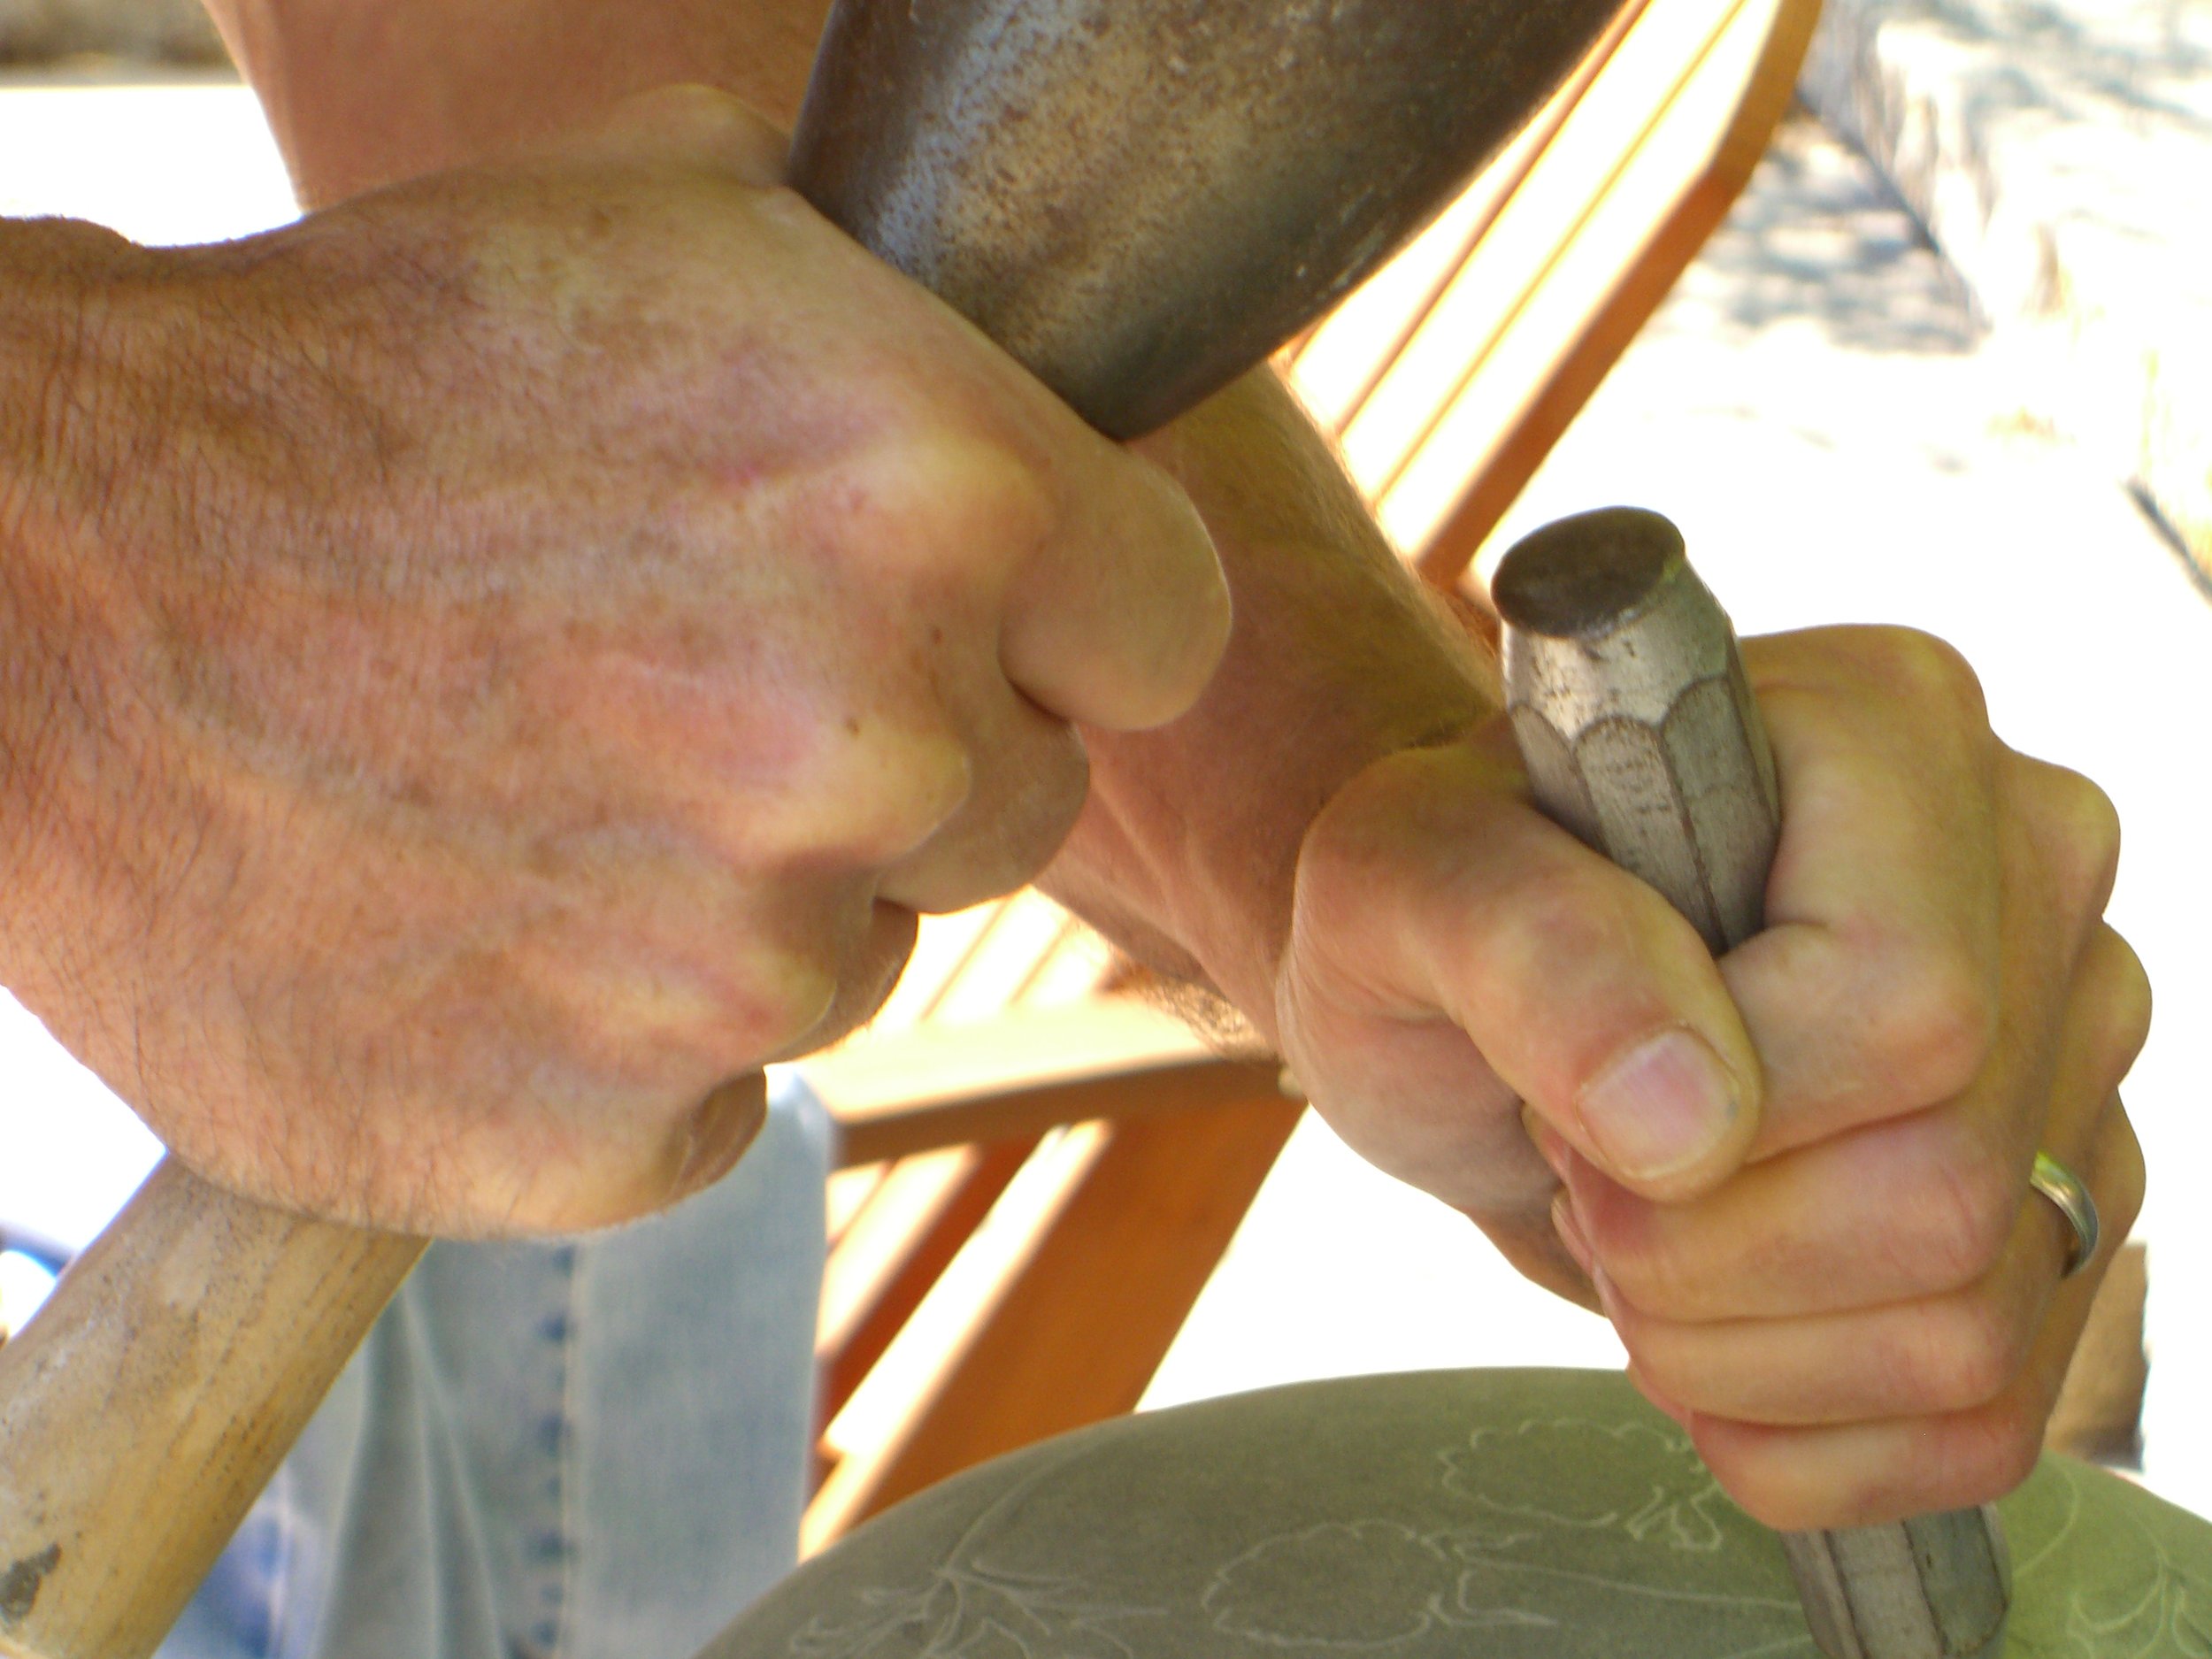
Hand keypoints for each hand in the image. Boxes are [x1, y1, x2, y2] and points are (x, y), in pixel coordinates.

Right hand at [0, 88, 1227, 1235]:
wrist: (43, 579)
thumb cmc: (370, 374)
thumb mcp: (669, 225)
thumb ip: (911, 317)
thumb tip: (1040, 358)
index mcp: (941, 496)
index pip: (1162, 635)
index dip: (1063, 627)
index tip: (964, 622)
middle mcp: (870, 745)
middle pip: (1015, 814)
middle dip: (898, 763)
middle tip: (694, 689)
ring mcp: (729, 965)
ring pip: (852, 964)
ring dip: (743, 899)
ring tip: (548, 782)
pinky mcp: (590, 1136)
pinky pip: (701, 1107)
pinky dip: (614, 1040)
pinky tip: (484, 917)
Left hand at [1274, 625, 2145, 1529]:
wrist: (1463, 1012)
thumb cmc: (1431, 913)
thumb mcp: (1396, 880)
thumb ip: (1522, 942)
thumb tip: (1687, 1115)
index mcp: (1896, 731)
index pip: (1906, 1005)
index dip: (1715, 1112)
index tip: (1573, 1095)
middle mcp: (2030, 875)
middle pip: (1939, 1186)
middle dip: (1690, 1245)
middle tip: (1583, 1163)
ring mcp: (2070, 1054)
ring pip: (1965, 1327)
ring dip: (1725, 1341)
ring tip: (1636, 1221)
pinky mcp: (2061, 1213)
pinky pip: (1977, 1426)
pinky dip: (1794, 1426)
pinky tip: (1706, 1324)